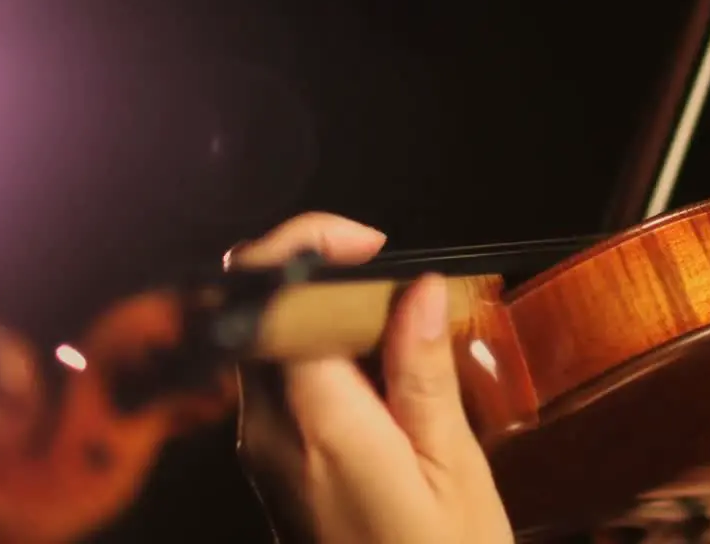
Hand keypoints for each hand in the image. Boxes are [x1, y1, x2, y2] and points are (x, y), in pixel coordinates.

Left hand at [231, 213, 512, 543]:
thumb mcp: (453, 466)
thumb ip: (424, 370)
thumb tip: (415, 288)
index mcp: (318, 425)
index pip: (270, 302)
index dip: (307, 246)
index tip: (373, 244)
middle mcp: (270, 432)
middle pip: (256, 313)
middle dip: (316, 271)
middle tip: (394, 280)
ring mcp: (263, 449)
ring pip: (267, 341)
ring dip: (323, 311)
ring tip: (400, 328)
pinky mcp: (272, 461)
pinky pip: (280, 378)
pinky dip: (322, 350)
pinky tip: (382, 372)